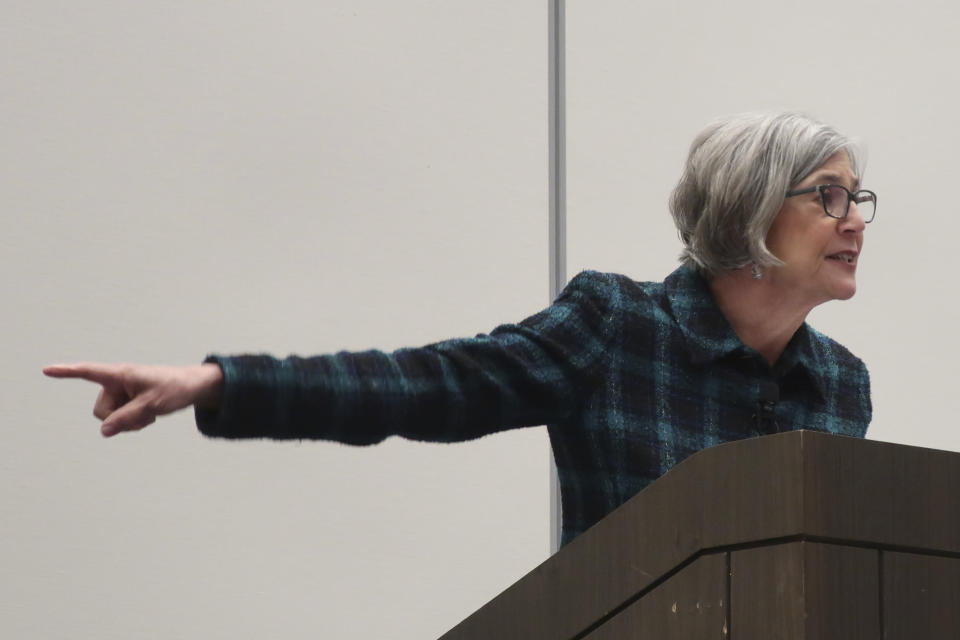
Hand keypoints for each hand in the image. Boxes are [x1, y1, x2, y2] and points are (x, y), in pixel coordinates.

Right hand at [43, 362, 223, 436]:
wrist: (193, 388)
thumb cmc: (174, 389)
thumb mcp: (151, 405)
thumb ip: (126, 418)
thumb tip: (104, 432)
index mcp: (121, 374)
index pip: (88, 373)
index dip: (67, 372)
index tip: (46, 370)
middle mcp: (117, 383)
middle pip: (101, 410)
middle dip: (119, 418)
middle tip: (146, 413)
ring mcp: (123, 394)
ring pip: (110, 419)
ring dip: (129, 422)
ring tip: (150, 413)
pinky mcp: (128, 402)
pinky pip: (120, 420)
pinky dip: (133, 422)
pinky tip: (149, 416)